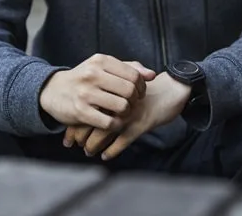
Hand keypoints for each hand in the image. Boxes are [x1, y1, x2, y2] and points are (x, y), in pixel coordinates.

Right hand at [39, 54, 154, 129]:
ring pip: (122, 107)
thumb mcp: (103, 66)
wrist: (53, 90)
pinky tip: (114, 123)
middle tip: (132, 105)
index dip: (141, 87)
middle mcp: (93, 74)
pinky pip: (110, 122)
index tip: (138, 93)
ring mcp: (86, 93)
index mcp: (101, 61)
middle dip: (135, 101)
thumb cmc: (84, 78)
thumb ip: (128, 68)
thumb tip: (152, 76)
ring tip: (123, 113)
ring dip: (126, 114)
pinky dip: (116, 125)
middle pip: (130, 91)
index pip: (134, 75)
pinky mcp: (80, 112)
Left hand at [71, 72, 189, 159]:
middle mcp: (117, 101)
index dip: (76, 122)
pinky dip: (112, 150)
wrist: (173, 89)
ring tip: (87, 151)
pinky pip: (122, 141)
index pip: (87, 106)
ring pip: (104, 132)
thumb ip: (111, 91)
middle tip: (72, 144)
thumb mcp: (128, 85)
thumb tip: (91, 104)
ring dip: (93, 144)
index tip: (68, 134)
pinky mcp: (141, 124)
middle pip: (92, 120)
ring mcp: (129, 114)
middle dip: (79, 135)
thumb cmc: (149, 89)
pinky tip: (105, 156)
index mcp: (111, 89)